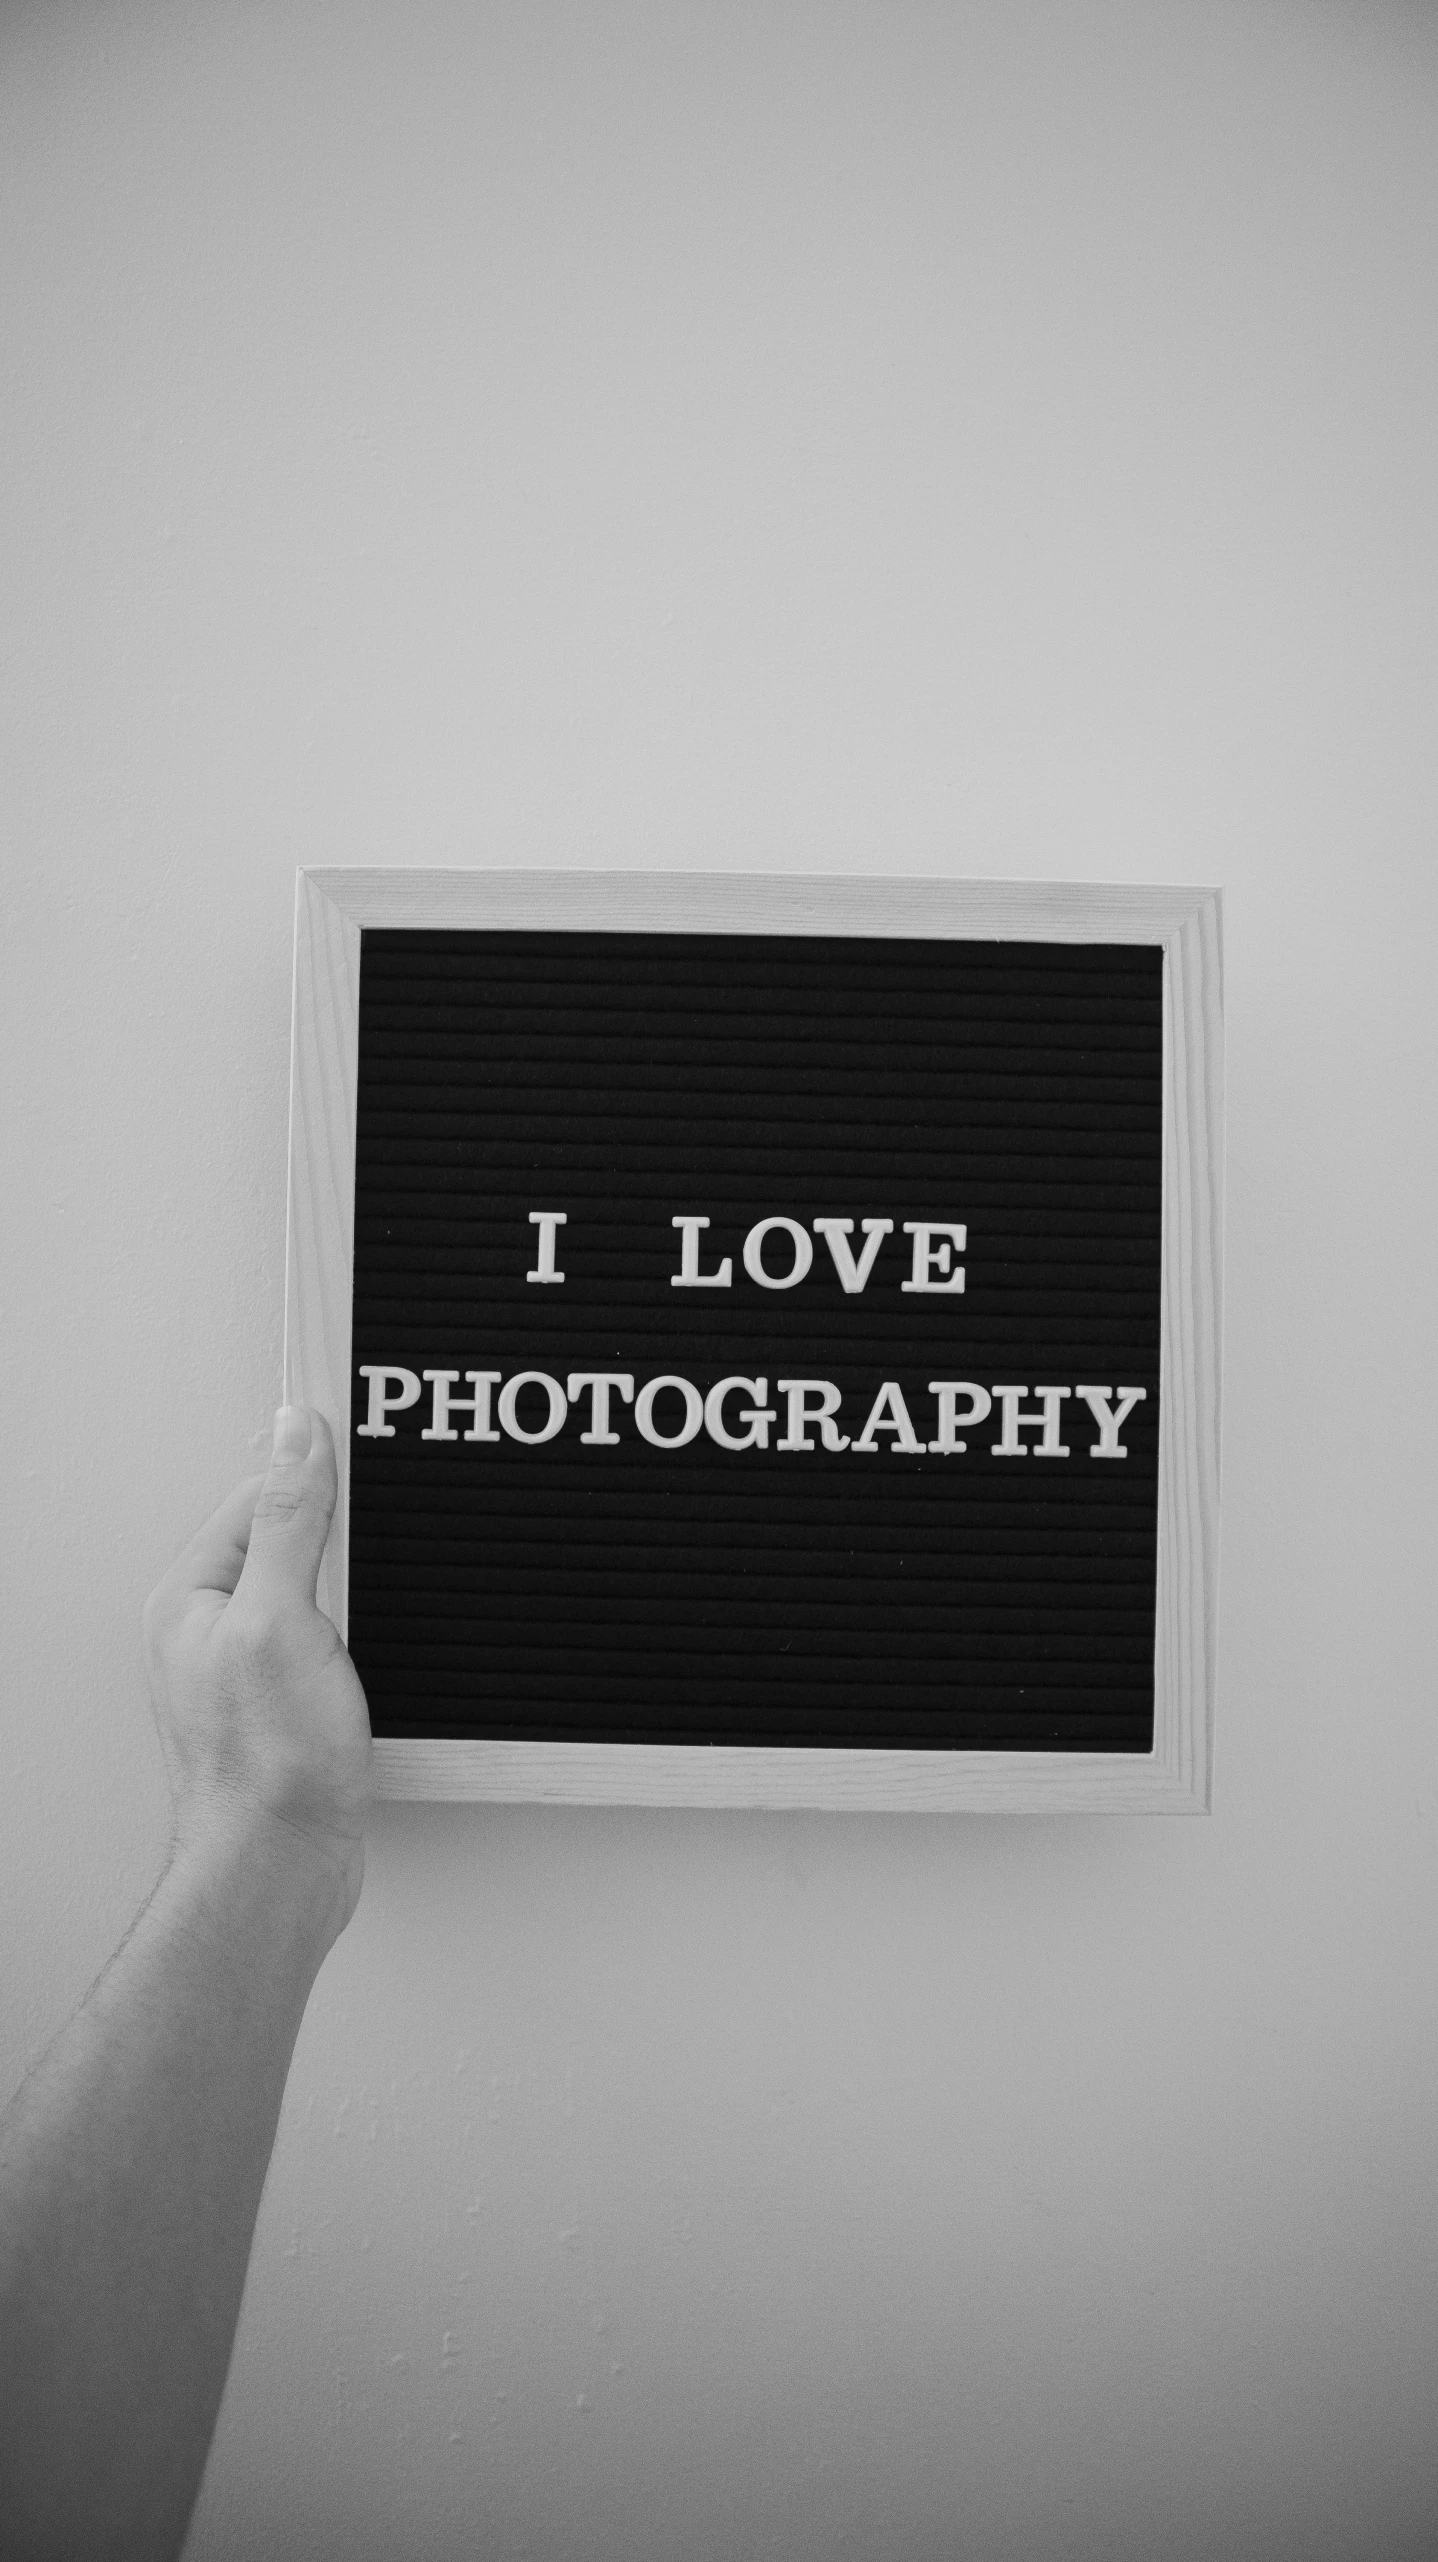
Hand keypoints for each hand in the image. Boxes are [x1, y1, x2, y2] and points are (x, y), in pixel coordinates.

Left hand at [142, 1406, 373, 1942]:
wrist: (284, 1866)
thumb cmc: (268, 1765)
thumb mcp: (282, 1617)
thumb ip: (289, 1519)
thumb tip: (298, 1435)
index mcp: (190, 1596)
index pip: (257, 1494)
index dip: (316, 1479)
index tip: (365, 1466)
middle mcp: (209, 1628)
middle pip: (287, 1539)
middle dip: (339, 1539)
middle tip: (371, 1562)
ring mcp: (247, 1668)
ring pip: (313, 1591)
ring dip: (353, 1593)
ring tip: (368, 1620)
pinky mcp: (285, 1703)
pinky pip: (328, 1639)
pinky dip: (359, 1637)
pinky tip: (376, 1655)